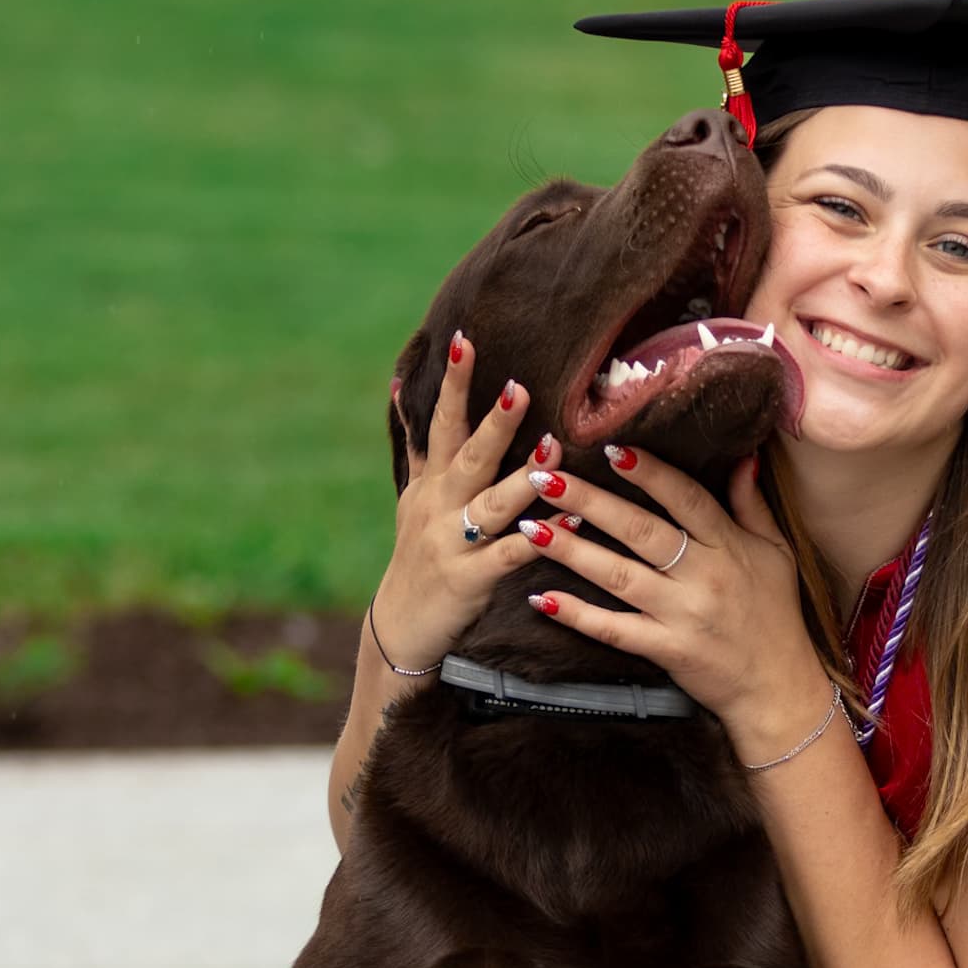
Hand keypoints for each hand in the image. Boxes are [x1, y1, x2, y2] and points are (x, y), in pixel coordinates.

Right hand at [371, 338, 580, 675]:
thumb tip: (398, 386)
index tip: (465, 340)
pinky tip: (568, 523)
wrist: (400, 627)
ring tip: (555, 450)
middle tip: (519, 387)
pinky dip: (538, 539)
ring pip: (492, 505)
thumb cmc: (417, 554)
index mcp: (431, 483)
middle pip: (467, 456)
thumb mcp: (411, 497)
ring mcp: (454, 543)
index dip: (452, 383)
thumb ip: (416, 446)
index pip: (440, 423)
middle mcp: (440, 507)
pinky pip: (509, 555)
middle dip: (493, 423)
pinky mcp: (470, 580)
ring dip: (523, 478)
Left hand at [517, 440, 829, 745]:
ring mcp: (682, 615)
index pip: (686, 498)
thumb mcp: (775, 553)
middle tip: (543, 478)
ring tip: (530, 528)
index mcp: (729, 547)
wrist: (778, 688)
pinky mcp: (666, 650)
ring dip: (572, 552)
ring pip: (619, 577)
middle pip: (640, 531)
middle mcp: (704, 577)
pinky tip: (542, 598)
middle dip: (590, 502)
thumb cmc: (776, 615)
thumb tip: (742, 456)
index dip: (649, 472)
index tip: (610, 448)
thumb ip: (752, 505)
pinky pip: (614, 630)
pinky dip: (577, 615)